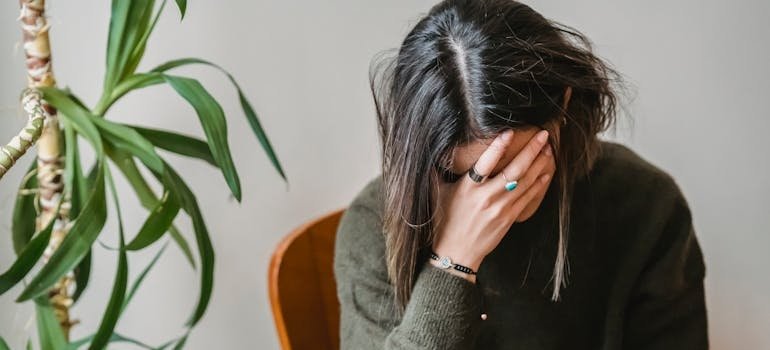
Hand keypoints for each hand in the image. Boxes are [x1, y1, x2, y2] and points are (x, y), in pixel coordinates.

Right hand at [431, 129, 554, 278]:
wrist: (457, 252)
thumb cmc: (445, 222)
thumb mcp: (437, 194)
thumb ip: (436, 172)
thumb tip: (431, 151)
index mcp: (468, 188)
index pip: (485, 163)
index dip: (497, 147)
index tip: (509, 132)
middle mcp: (486, 197)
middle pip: (514, 170)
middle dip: (531, 150)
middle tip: (543, 135)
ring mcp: (500, 208)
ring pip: (525, 182)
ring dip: (539, 164)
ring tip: (548, 149)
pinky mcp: (509, 218)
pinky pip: (527, 198)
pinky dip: (538, 184)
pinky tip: (546, 173)